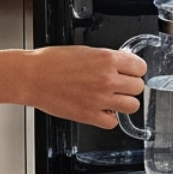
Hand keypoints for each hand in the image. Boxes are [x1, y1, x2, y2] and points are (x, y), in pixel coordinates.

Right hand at [22, 46, 146, 128]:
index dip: (135, 70)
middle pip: (138, 87)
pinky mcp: (88, 115)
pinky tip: (101, 111)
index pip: (141, 67)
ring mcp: (99, 99)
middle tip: (119, 86)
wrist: (32, 76)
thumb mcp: (87, 51)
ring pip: (132, 106)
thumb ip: (109, 59)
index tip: (129, 72)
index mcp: (107, 59)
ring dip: (124, 103)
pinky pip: (113, 123)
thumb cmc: (52, 62)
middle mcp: (107, 79)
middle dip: (130, 86)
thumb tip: (124, 64)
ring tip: (113, 99)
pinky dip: (109, 118)